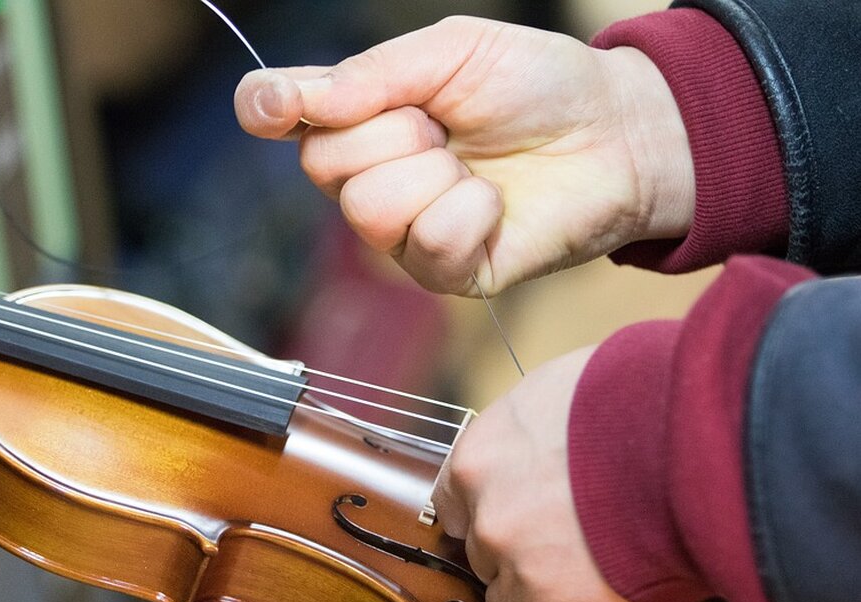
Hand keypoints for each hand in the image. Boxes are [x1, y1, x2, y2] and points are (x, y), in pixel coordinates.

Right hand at [234, 16, 693, 294]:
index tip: (276, 104)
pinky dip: (470, 213)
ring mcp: (404, 230)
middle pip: (323, 164)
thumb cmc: (539, 86)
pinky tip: (495, 204)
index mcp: (363, 115)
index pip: (281, 115)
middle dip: (392, 131)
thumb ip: (377, 71)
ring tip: (474, 165)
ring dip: (433, 173)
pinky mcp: (445, 272)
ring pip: (368, 208)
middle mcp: (371, 176)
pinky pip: (425, 244)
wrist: (615, 134)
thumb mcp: (456, 50)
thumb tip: (306, 98)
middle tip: (445, 124)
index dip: (266, 107)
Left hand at [432, 347, 659, 601]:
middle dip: (522, 548)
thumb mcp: (560, 389)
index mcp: (479, 456)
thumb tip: (544, 434)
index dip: (495, 510)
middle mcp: (488, 514)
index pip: (459, 503)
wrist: (699, 439)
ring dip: (543, 593)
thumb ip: (532, 428)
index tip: (526, 511)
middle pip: (483, 552)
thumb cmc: (644, 397)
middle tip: (575, 535)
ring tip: (599, 567)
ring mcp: (520, 568)